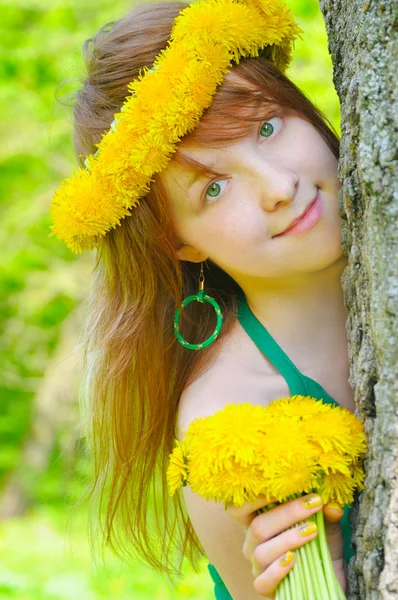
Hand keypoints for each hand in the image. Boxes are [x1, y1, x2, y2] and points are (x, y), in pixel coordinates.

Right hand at [227, 494, 345, 598]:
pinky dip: (277, 570)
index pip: (237, 508)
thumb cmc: (320, 541)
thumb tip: (331, 504)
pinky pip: (262, 582)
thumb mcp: (325, 522)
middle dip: (287, 513)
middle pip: (257, 526)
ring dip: (288, 539)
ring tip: (312, 531)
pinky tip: (294, 560)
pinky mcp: (266, 588)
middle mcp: (252, 543)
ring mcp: (258, 567)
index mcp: (257, 521)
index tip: (280, 486)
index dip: (252, 497)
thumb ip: (325, 510)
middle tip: (313, 504)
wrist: (330, 573)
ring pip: (261, 552)